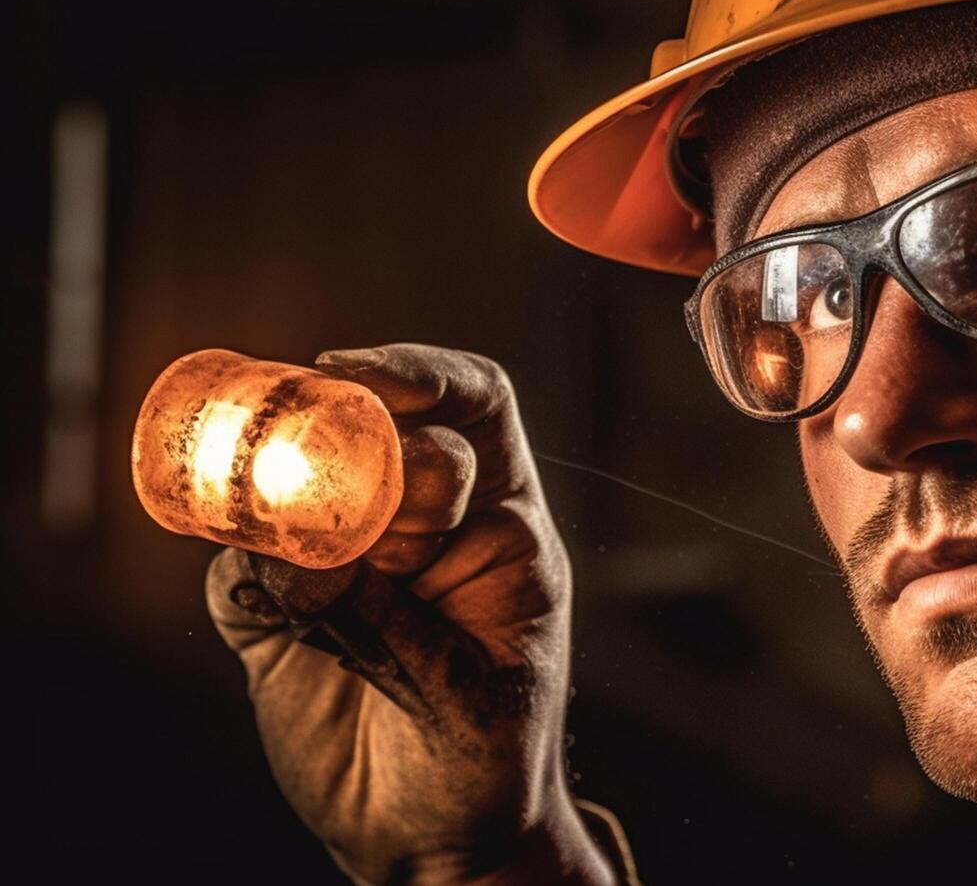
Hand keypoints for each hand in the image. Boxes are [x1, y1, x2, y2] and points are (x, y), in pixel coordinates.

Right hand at [205, 344, 616, 884]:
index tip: (359, 376)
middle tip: (310, 461)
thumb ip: (395, 625)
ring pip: (293, 492)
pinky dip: (242, 577)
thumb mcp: (471, 696)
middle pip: (374, 435)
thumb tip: (307, 563)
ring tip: (272, 532)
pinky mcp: (278, 615)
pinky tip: (267, 608)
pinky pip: (241, 571)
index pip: (472, 410)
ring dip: (274, 501)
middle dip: (341, 436)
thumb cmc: (487, 759)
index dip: (421, 376)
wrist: (435, 843)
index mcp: (498, 525)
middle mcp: (420, 527)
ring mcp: (345, 566)